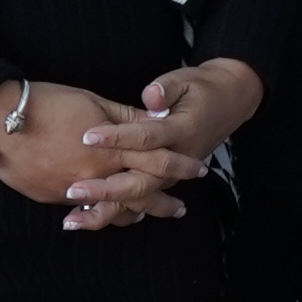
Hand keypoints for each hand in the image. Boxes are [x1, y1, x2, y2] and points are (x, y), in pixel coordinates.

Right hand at [0, 78, 190, 225]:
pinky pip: (85, 210)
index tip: (199, 168)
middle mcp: (99, 175)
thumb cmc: (46, 103)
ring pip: (114, 209)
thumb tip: (156, 120)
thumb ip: (127, 118)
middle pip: (141, 194)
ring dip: (134, 214)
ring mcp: (75, 190)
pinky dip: (101, 213)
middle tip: (180, 209)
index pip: (158, 160)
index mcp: (114, 149)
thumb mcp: (94, 102)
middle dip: (163, 203)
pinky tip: (107, 213)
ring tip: (148, 217)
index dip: (181, 165)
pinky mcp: (53, 197)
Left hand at [72, 60, 265, 216]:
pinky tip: (86, 219)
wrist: (229, 103)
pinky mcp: (163, 182)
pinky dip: (114, 213)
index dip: (116, 137)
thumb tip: (151, 96)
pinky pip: (138, 203)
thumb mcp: (186, 81)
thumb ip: (166, 89)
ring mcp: (170, 176)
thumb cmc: (201, 90)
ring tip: (72, 220)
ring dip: (105, 211)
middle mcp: (176, 160)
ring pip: (138, 201)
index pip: (145, 137)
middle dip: (104, 189)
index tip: (87, 137)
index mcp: (180, 132)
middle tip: (72, 189)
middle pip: (139, 182)